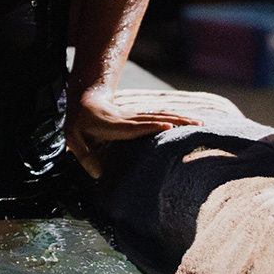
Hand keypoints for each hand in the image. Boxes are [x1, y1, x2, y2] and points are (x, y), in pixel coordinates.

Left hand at [65, 86, 199, 178]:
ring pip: (161, 115)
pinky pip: (160, 116)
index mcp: (114, 125)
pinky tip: (189, 121)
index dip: (151, 126)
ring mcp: (136, 116)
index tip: (168, 125)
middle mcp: (128, 118)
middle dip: (176, 121)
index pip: (135, 126)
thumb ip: (84, 155)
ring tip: (200, 123)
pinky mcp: (140, 117)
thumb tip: (98, 175)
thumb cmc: (79, 122)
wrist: (86, 99)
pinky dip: (176, 117)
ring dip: (181, 118)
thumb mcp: (73, 137)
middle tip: (197, 125)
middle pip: (155, 118)